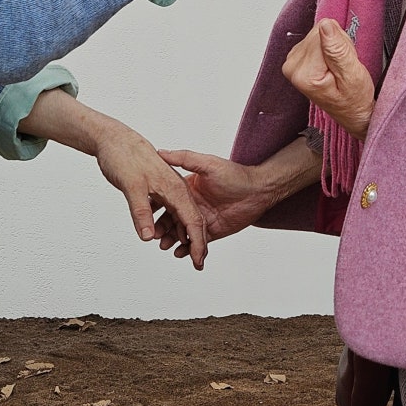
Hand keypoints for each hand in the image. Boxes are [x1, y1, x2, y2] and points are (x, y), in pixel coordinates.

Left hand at [94, 125, 208, 269]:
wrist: (114, 139)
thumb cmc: (124, 157)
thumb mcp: (131, 186)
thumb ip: (140, 211)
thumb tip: (147, 237)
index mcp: (176, 188)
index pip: (193, 220)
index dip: (197, 243)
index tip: (199, 261)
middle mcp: (176, 188)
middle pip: (191, 220)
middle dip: (195, 243)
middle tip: (195, 264)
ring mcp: (168, 188)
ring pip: (180, 216)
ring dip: (180, 235)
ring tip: (176, 252)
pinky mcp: (158, 188)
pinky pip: (169, 210)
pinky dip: (168, 224)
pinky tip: (159, 234)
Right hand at [153, 150, 276, 258]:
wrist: (259, 191)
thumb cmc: (235, 175)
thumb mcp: (208, 164)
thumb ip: (185, 159)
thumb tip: (161, 152)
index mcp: (188, 188)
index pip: (167, 199)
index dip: (156, 208)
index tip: (146, 214)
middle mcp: (193, 204)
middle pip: (171, 219)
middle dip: (161, 229)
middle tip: (155, 236)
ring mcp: (202, 219)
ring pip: (181, 233)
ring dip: (172, 240)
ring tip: (165, 246)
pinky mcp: (212, 231)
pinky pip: (196, 243)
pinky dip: (187, 249)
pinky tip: (181, 253)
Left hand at [282, 19, 374, 139]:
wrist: (352, 112)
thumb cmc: (354, 100)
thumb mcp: (352, 75)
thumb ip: (337, 50)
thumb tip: (325, 25)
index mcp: (303, 73)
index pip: (321, 34)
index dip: (340, 44)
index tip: (346, 62)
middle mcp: (292, 67)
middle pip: (317, 32)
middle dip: (336, 44)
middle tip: (344, 66)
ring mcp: (293, 62)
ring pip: (317, 33)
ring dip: (334, 46)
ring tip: (340, 67)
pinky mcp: (297, 58)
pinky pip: (315, 38)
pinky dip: (328, 48)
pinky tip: (333, 64)